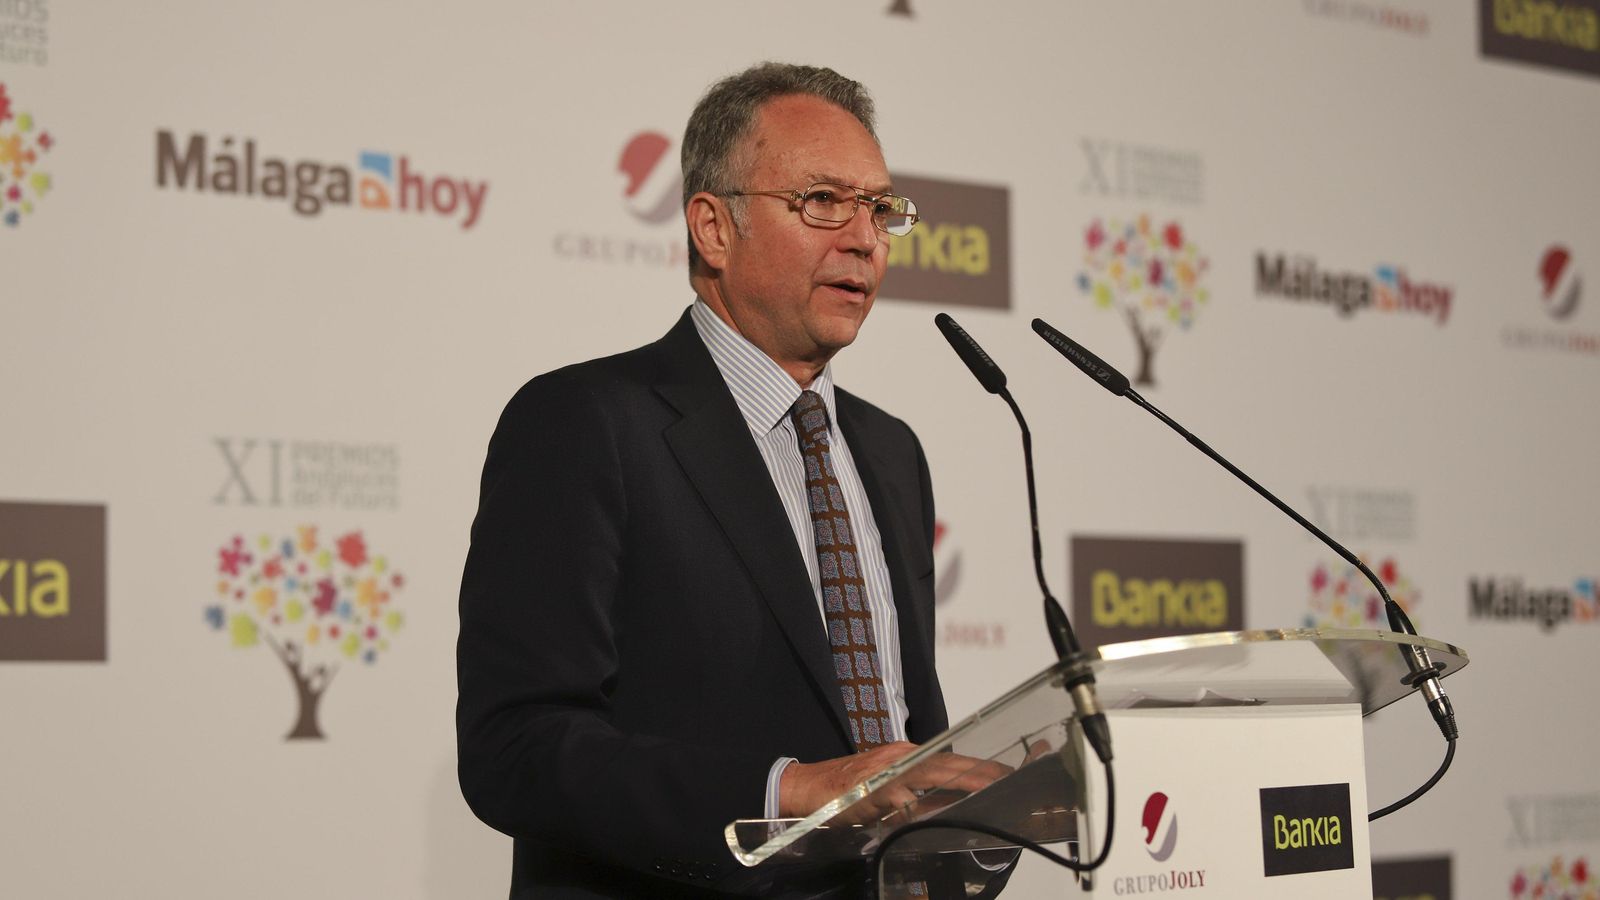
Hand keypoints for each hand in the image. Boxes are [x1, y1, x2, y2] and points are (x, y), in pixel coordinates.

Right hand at [779, 741, 1013, 822]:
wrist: (808, 786)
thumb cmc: (850, 789)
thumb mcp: (889, 786)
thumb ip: (918, 791)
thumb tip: (951, 804)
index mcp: (906, 756)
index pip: (949, 757)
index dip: (978, 764)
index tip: (1006, 772)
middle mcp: (899, 758)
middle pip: (945, 762)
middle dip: (978, 770)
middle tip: (1007, 778)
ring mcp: (885, 771)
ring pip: (928, 773)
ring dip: (958, 780)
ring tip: (984, 789)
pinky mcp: (869, 789)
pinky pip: (897, 798)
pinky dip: (915, 805)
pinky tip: (931, 813)